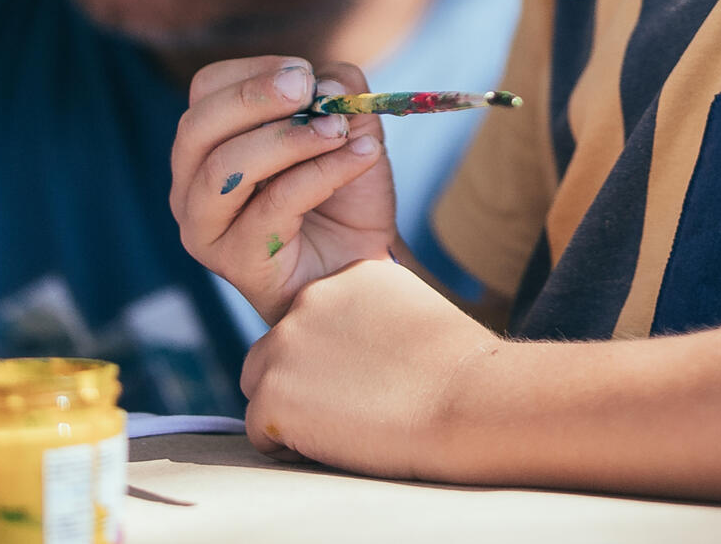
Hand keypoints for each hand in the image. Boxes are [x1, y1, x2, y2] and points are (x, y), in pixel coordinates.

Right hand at [170, 57, 395, 325]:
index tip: (305, 74)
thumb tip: (322, 87)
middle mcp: (191, 186)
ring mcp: (206, 229)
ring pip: (225, 169)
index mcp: (208, 145)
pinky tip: (362, 157)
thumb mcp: (348, 123)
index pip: (205, 91)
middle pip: (197, 127)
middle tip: (309, 90)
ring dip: (289, 139)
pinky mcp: (236, 262)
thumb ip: (337, 90)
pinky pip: (274, 205)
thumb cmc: (343, 191)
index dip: (254, 72)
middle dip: (255, 98)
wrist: (363, 263)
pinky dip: (323, 172)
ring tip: (340, 130)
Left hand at [242, 257, 495, 476]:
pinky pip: (258, 428)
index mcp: (346, 275)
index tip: (364, 376)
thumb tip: (345, 345)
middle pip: (277, 349)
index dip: (330, 357)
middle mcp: (308, 299)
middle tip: (350, 403)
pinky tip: (333, 439)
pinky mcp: (272, 393)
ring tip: (343, 422)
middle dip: (300, 378)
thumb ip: (367, 315)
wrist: (462, 396)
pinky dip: (287, 444)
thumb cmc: (451, 367)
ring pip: (262, 386)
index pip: (312, 320)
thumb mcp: (408, 310)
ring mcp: (285, 344)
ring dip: (291, 408)